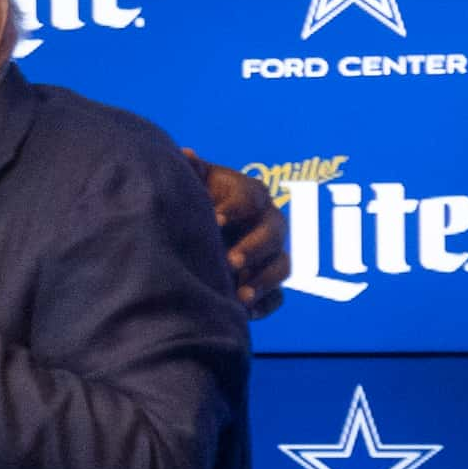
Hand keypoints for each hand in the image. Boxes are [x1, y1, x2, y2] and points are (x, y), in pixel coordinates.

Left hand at [187, 151, 286, 319]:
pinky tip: (242, 314)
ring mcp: (270, 255)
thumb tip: (186, 154)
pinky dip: (263, 306)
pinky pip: (276, 298)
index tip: (215, 221)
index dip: (235, 209)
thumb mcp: (190, 184)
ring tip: (238, 296)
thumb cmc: (191, 201)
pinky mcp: (266, 284)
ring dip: (262, 281)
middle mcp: (266, 223)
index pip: (250, 198)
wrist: (190, 232)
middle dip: (253, 248)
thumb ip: (190, 172)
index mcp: (249, 195)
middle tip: (229, 262)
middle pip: (274, 233)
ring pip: (281, 266)